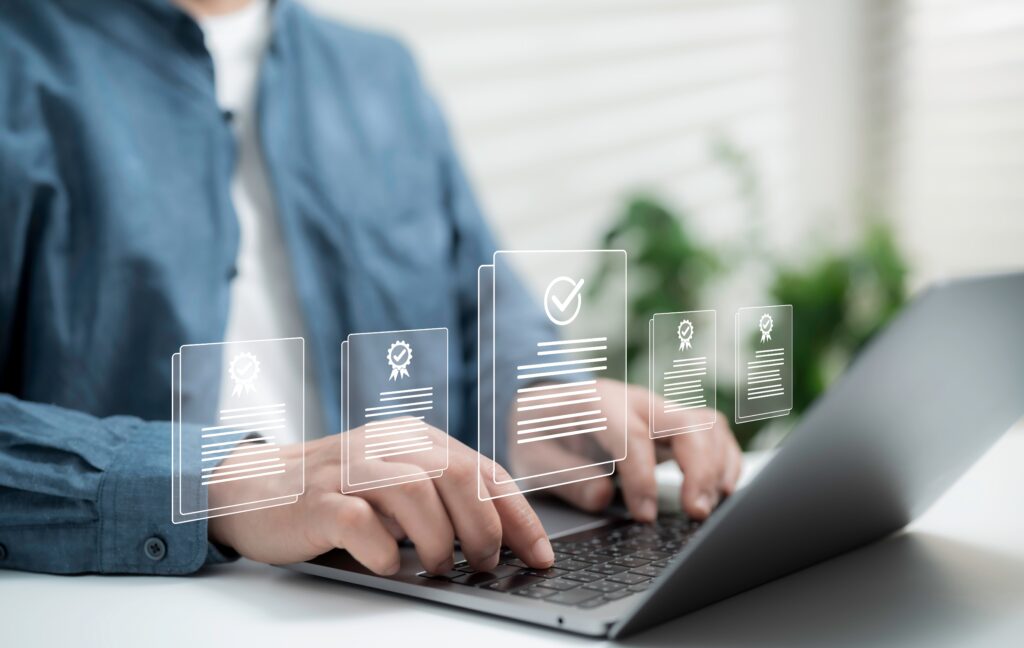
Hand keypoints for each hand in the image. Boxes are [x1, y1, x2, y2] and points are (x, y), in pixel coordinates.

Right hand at [207, 427, 554, 574]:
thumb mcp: (395, 479)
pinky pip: (360, 523)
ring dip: (440, 540)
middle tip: (486, 564)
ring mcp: (349, 470)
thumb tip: (501, 539)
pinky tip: (390, 564)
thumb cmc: (336, 492)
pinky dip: (384, 551)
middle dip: (485, 528)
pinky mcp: (316, 501)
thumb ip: (441, 494)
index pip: (482, 469)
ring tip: (441, 567)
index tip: (540, 555)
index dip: (518, 515)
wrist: (253, 488)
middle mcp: (385, 446)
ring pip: (416, 492)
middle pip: (457, 475)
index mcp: (413, 438)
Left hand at [510, 379, 741, 521]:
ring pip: (706, 425)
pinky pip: (711, 431)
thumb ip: (566, 476)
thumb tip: (604, 497)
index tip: (645, 516)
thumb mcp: (533, 456)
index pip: (633, 436)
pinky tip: (721, 489)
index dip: (644, 478)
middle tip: (696, 513)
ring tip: (707, 506)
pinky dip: (724, 458)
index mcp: (597, 404)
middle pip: (684, 424)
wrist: (543, 403)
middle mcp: (634, 400)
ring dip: (716, 466)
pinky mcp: (671, 421)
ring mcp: (657, 408)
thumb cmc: (539, 431)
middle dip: (698, 470)